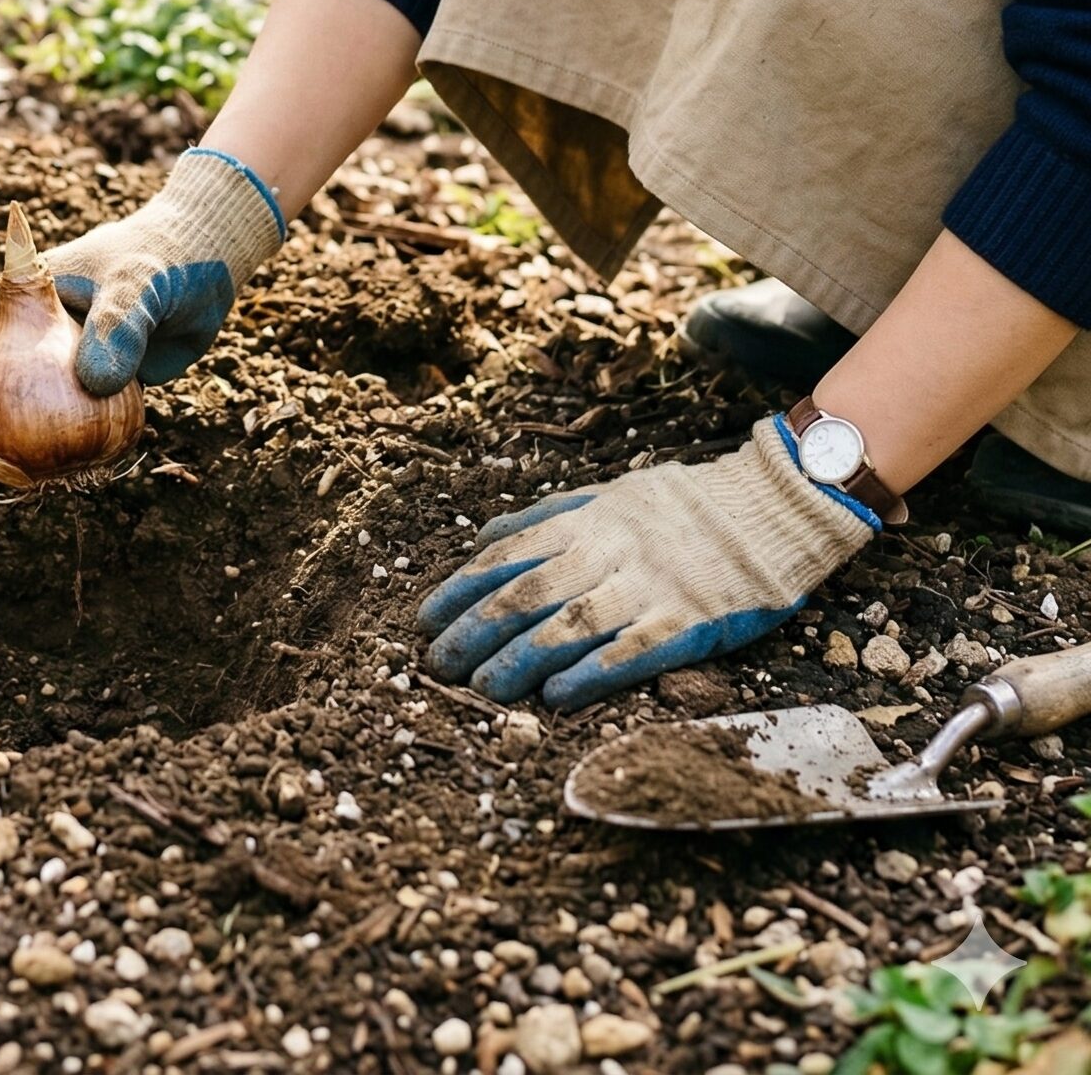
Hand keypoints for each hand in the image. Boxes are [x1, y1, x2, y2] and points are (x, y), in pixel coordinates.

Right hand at [0, 147, 284, 480]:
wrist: (210, 263)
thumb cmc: (168, 258)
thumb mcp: (140, 282)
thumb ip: (118, 324)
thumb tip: (94, 384)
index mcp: (31, 296)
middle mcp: (42, 331)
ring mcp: (71, 361)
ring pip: (30, 410)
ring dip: (11, 449)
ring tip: (1, 488)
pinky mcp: (105, 384)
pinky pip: (79, 424)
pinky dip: (67, 451)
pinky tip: (65, 483)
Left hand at [416, 416, 875, 707]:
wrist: (768, 511)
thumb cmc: (679, 507)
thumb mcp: (605, 494)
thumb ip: (544, 518)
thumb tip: (483, 539)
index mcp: (585, 521)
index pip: (506, 556)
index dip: (460, 590)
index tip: (424, 619)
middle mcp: (608, 553)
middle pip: (527, 594)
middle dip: (475, 631)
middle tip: (437, 664)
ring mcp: (648, 589)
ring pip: (570, 626)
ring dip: (519, 660)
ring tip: (482, 690)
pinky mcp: (689, 624)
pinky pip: (632, 652)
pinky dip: (591, 674)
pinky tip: (556, 697)